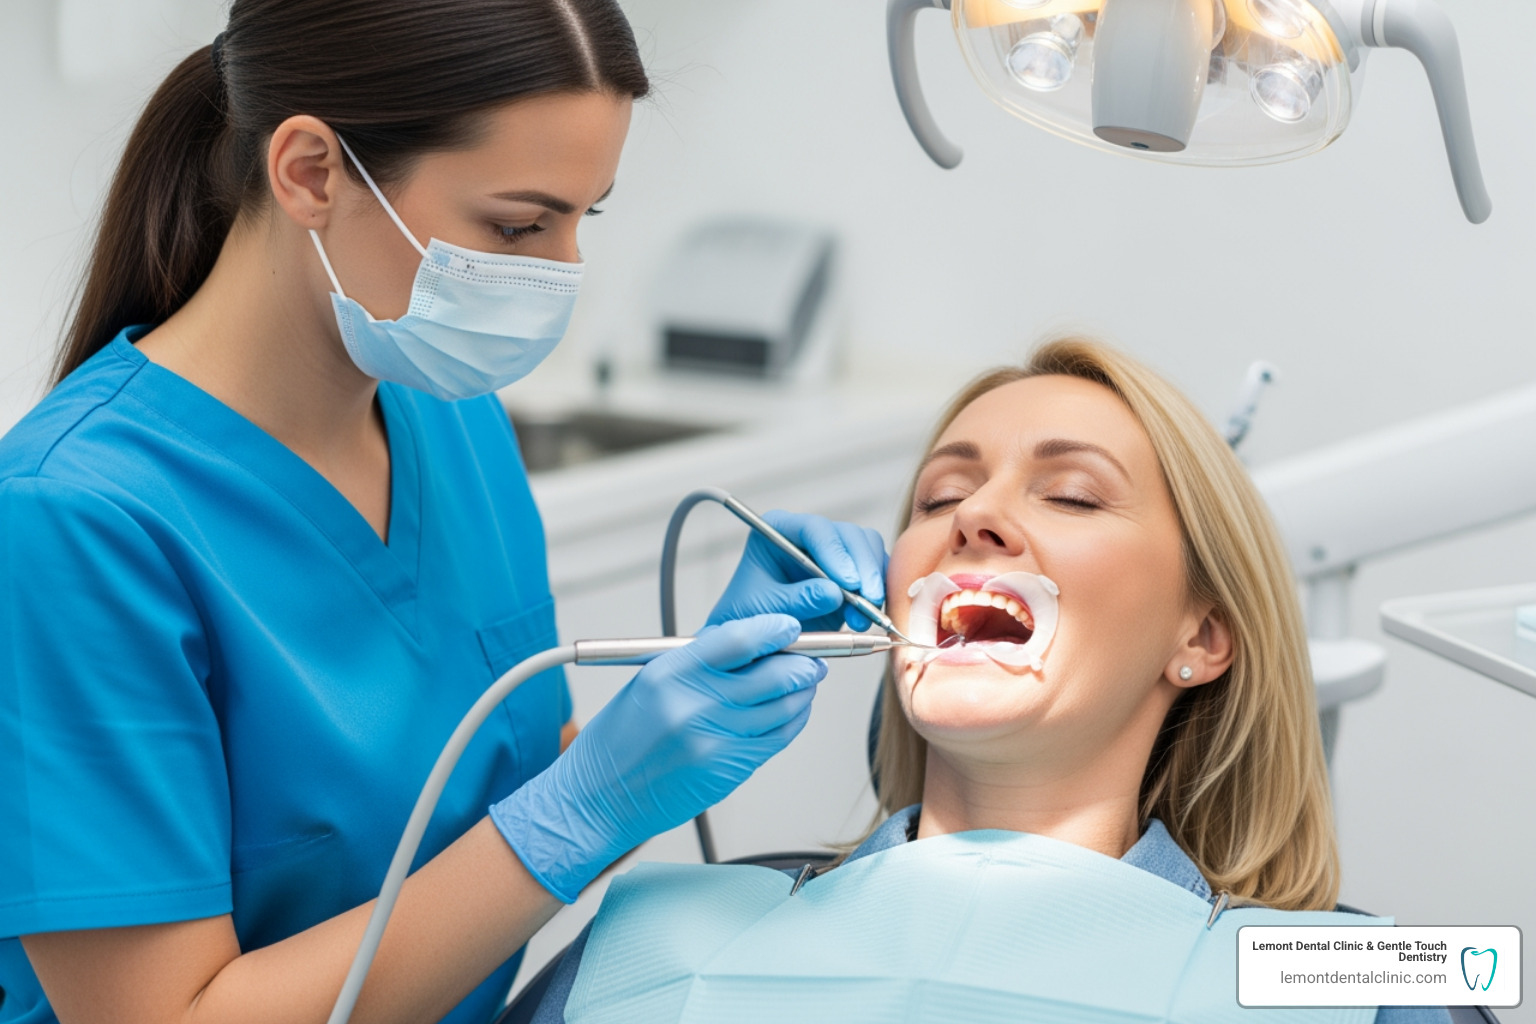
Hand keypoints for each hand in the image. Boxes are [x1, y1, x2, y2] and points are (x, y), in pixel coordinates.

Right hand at [489, 614, 823, 902]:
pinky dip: (792, 721)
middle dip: (803, 663)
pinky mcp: (727, 771)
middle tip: (812, 657)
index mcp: (669, 674)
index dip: (774, 629)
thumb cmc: (619, 738)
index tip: (790, 626)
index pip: (739, 639)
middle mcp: (694, 706)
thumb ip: (698, 661)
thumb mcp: (649, 681)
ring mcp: (714, 742)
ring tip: (806, 682)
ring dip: (802, 692)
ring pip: (783, 709)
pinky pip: (775, 740)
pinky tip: (792, 711)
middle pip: (773, 675)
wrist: (598, 798)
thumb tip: (751, 641)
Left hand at [708, 511, 888, 632]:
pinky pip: (876, 568)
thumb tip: (833, 593)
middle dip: (862, 568)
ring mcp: (832, 549)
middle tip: (868, 601)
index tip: (847, 583)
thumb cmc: (751, 615)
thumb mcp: (768, 610)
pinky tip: (870, 617)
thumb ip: (799, 599)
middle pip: (847, 536)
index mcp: (777, 530)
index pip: (812, 529)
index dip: (834, 553)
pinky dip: (879, 591)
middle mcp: (808, 534)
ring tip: (864, 618)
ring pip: (868, 549)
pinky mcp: (851, 568)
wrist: (759, 634)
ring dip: (873, 582)